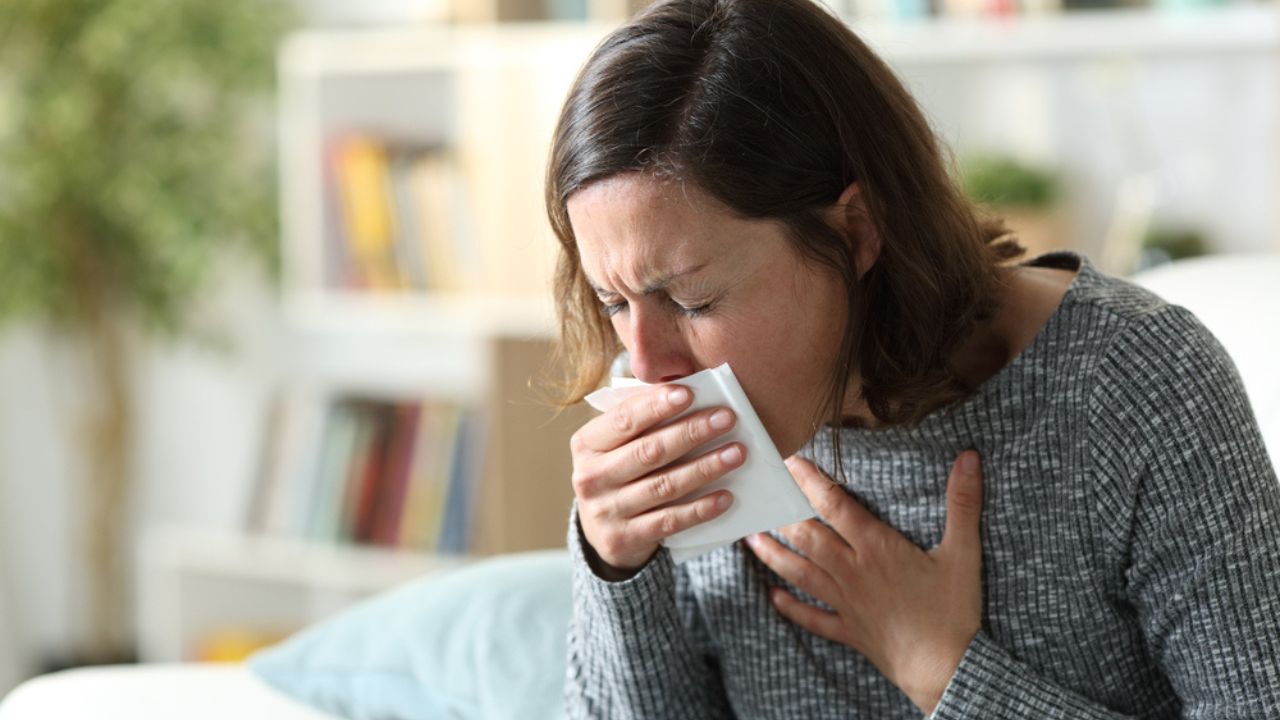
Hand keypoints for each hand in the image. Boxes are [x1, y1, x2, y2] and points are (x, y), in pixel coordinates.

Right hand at [571, 384, 743, 578]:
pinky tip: (725, 496)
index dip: (655, 406)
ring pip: (664, 486)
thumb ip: (642, 419)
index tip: (688, 393)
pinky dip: (700, 508)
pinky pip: (669, 521)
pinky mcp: (623, 539)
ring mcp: (605, 511)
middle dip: (691, 432)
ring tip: (736, 453)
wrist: (601, 531)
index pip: (623, 419)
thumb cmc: (619, 471)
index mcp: (587, 444)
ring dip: (705, 468)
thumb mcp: (617, 445)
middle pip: (649, 451)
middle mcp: (590, 477)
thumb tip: (687, 392)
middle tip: (727, 418)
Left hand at [745, 451, 983, 714]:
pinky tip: (773, 597)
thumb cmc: (953, 611)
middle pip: (807, 537)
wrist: (945, 669)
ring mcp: (846, 602)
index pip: (835, 505)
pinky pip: (812, 617)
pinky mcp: (848, 630)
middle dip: (782, 514)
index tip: (790, 462)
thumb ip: (963, 502)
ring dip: (773, 555)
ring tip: (751, 539)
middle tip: (761, 496)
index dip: (810, 481)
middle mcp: (852, 571)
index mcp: (876, 548)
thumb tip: (969, 457)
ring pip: (800, 573)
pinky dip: (791, 606)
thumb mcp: (963, 552)